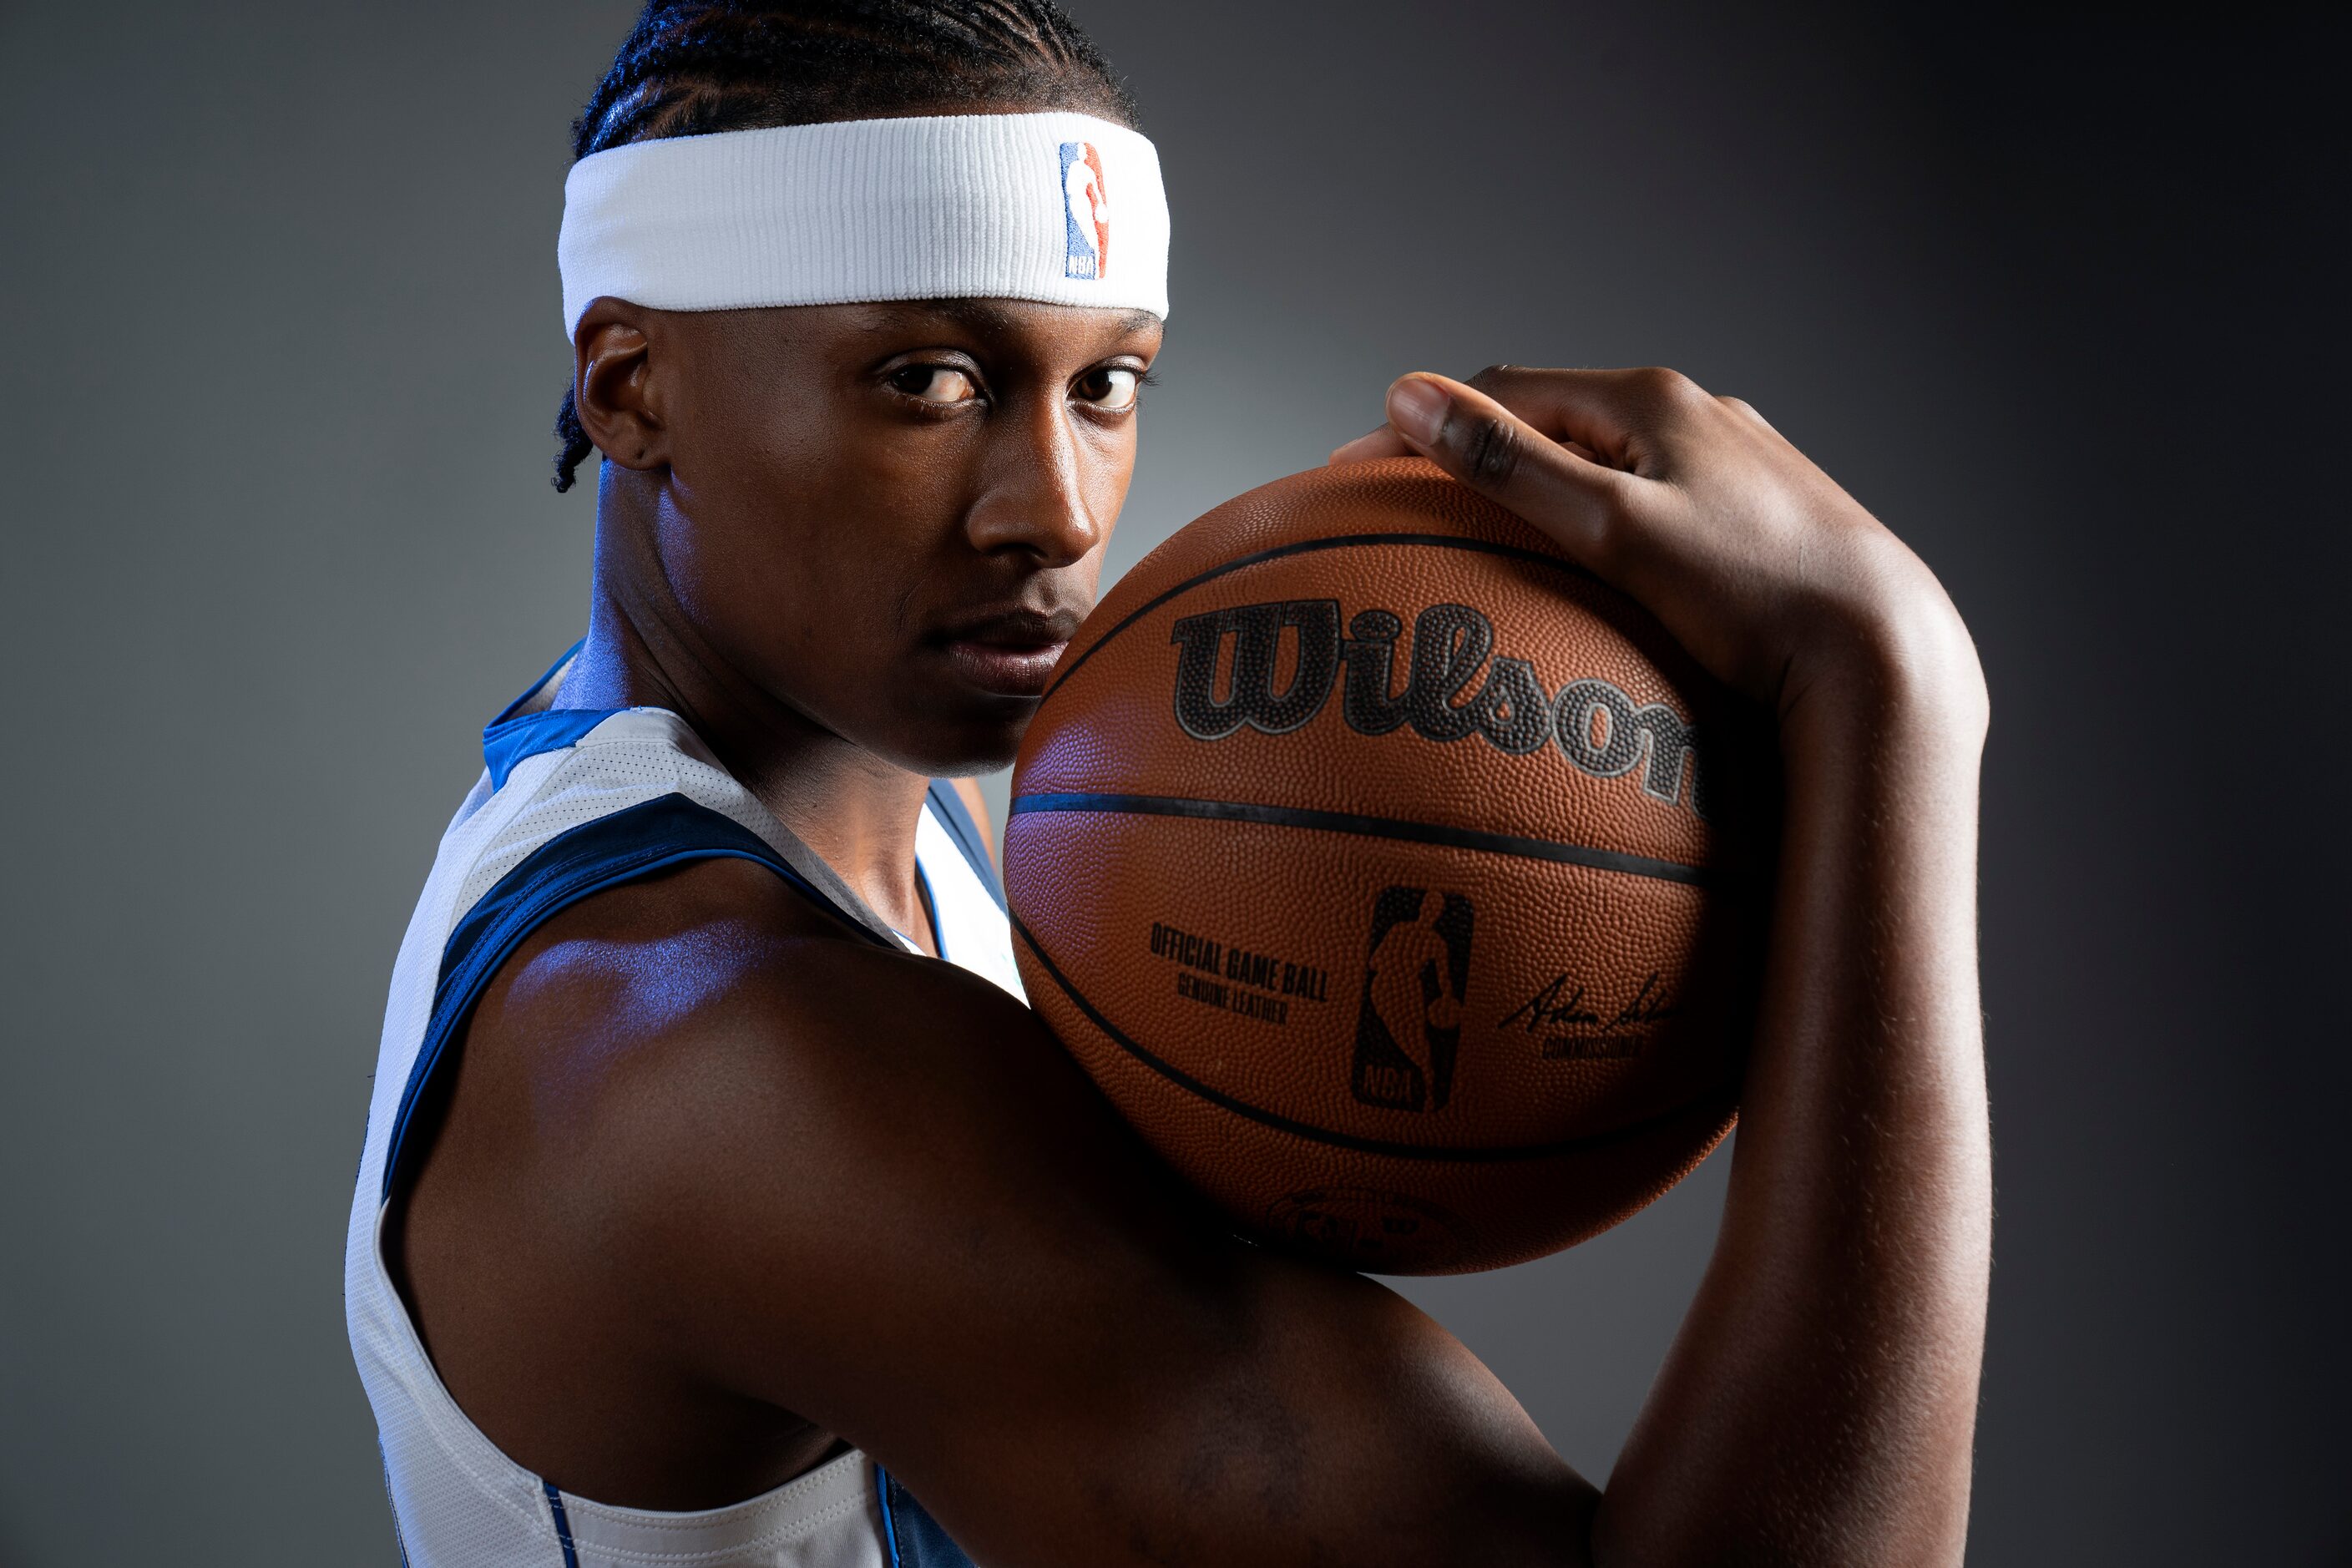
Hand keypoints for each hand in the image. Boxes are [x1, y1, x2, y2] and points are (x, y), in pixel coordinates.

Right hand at [1331, 368, 1986, 743]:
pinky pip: (1653, 507)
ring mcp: (1735, 467)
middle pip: (1557, 422)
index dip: (1425, 430)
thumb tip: (1407, 396)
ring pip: (1610, 466)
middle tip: (1411, 513)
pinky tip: (1593, 580)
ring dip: (1542, 492)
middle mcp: (1699, 416)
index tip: (1356, 477)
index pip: (1506, 391)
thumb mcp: (1611, 529)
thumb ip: (1507, 465)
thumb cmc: (1751, 596)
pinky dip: (1599, 527)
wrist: (1885, 653)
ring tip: (1490, 546)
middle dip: (1480, 458)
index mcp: (1654, 400)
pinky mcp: (1759, 520)